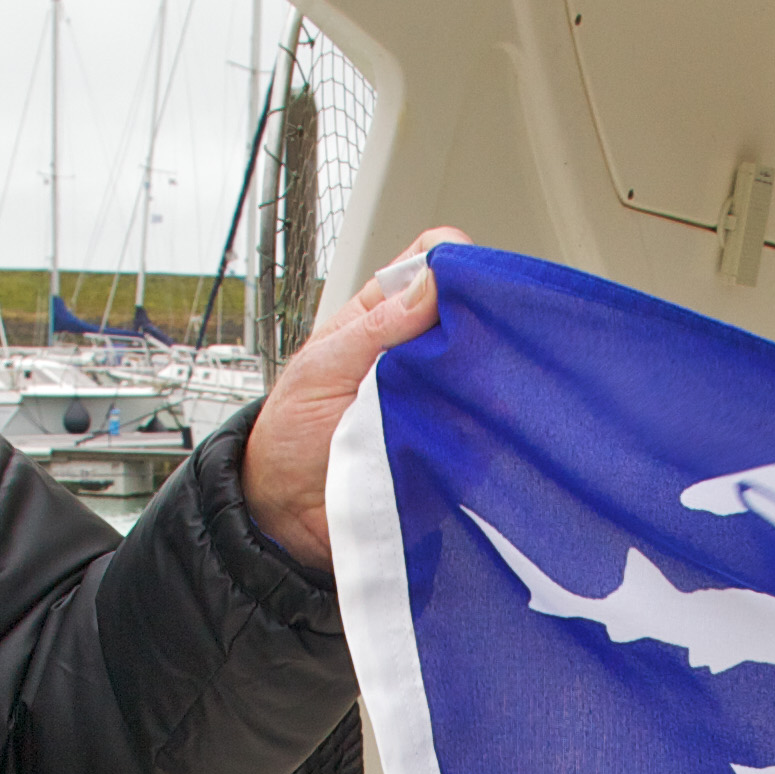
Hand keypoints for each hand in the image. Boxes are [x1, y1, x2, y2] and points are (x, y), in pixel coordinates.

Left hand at [238, 230, 470, 572]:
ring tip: (481, 390)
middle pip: (468, 316)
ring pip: (484, 372)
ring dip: (488, 378)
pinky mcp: (451, 445)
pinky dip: (487, 430)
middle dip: (484, 318)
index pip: (427, 265)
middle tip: (483, 334)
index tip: (465, 273)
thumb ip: (376, 327)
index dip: (451, 259)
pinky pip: (483, 430)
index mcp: (382, 318)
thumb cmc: (290, 435)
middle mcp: (417, 353)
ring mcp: (438, 397)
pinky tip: (483, 432)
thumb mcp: (322, 368)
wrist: (287, 514)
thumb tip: (431, 281)